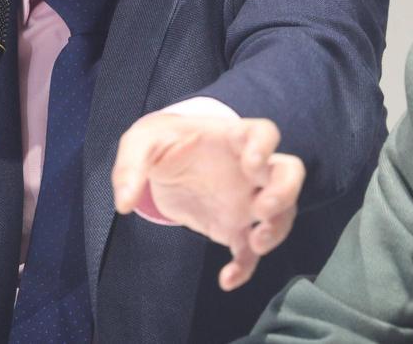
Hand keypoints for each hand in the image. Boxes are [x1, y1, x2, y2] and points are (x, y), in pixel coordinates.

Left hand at [112, 114, 304, 291]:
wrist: (162, 163)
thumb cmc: (161, 142)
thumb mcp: (140, 141)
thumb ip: (130, 166)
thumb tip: (123, 202)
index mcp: (231, 138)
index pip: (263, 132)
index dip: (264, 145)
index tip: (252, 162)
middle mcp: (249, 170)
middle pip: (289, 174)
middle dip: (285, 192)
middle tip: (263, 208)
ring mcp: (245, 200)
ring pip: (281, 215)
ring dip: (276, 231)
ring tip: (255, 243)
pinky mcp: (233, 228)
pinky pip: (249, 251)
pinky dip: (245, 268)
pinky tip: (227, 280)